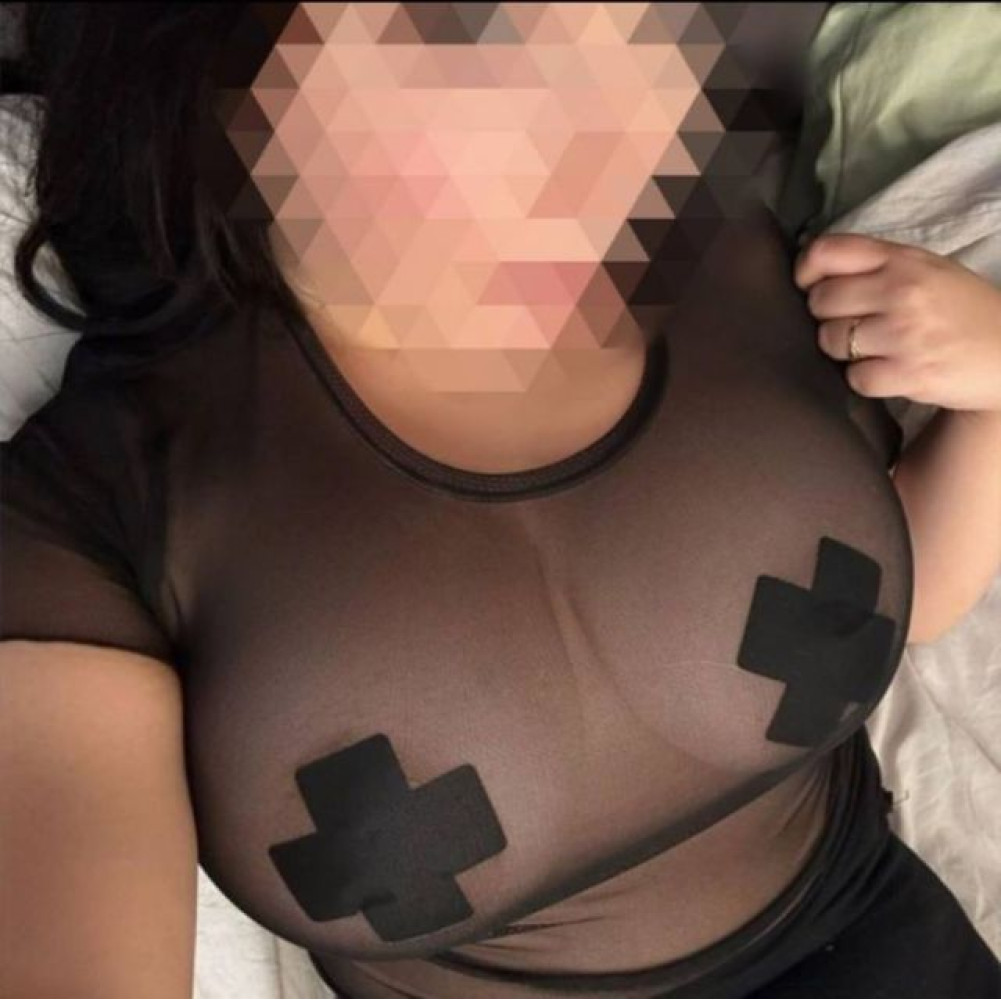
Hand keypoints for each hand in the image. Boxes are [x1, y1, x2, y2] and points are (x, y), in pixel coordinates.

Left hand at [793, 232, 1000, 416]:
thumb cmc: (960, 309)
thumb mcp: (926, 269)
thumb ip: (875, 265)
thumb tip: (812, 270)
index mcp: (902, 259)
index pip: (826, 252)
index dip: (805, 271)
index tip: (809, 285)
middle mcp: (902, 291)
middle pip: (820, 301)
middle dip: (828, 316)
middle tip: (853, 323)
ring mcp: (905, 333)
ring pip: (832, 341)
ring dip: (845, 350)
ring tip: (874, 348)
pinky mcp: (910, 373)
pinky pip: (855, 378)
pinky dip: (865, 379)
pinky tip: (888, 370)